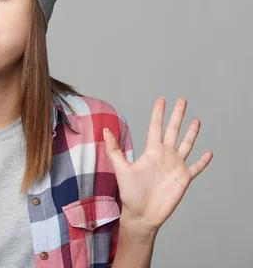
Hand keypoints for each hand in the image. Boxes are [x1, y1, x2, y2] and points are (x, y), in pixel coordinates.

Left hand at [104, 97, 212, 234]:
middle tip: (182, 100)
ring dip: (191, 133)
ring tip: (196, 120)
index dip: (158, 113)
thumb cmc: (129, 193)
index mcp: (151, 151)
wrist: (141, 214)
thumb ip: (114, 149)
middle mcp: (164, 155)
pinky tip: (209, 152)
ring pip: (186, 145)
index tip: (161, 99)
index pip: (155, 127)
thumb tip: (106, 130)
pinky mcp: (183, 178)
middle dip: (177, 115)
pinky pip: (195, 167)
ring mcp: (175, 166)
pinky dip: (203, 160)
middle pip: (173, 130)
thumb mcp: (121, 169)